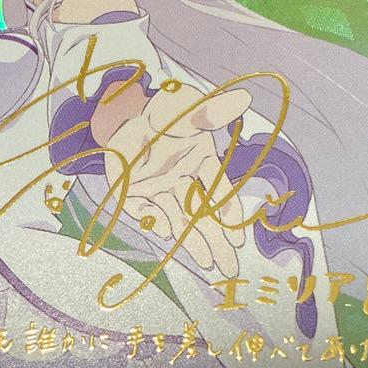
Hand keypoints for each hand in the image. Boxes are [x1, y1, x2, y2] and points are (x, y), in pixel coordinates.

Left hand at [103, 83, 251, 276]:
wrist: (126, 113)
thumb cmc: (166, 111)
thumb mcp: (188, 106)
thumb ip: (211, 111)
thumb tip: (240, 99)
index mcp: (202, 160)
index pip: (218, 189)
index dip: (229, 210)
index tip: (239, 235)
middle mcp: (183, 180)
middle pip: (203, 215)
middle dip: (218, 241)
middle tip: (231, 268)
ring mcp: (159, 189)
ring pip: (180, 220)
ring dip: (194, 243)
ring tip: (210, 265)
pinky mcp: (134, 194)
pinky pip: (147, 212)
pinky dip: (157, 222)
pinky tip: (167, 233)